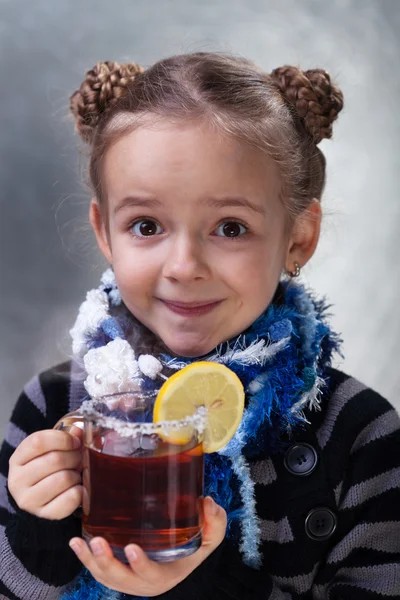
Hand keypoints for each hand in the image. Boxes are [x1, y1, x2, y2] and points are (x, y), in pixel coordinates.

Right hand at [8, 426, 82, 518]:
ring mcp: (29, 500)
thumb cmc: (47, 467)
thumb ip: (65, 437)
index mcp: (17, 459)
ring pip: (64, 478)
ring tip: (75, 474)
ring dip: (77, 474)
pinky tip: (75, 488)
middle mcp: (18, 481)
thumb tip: (78, 431)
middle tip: (78, 459)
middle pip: (55, 459)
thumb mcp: (50, 449)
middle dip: (74, 456)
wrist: (41, 496)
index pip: (39, 441)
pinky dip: (80, 491)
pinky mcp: (44, 514)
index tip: (75, 442)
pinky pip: (71, 498)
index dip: (63, 439)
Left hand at [69, 496, 226, 596]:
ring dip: (90, 561)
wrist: (180, 560)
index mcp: (165, 576)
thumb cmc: (192, 548)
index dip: (141, 565)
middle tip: (99, 542)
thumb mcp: (209, 538)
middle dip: (107, 563)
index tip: (132, 548)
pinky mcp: (115, 570)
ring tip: (80, 542)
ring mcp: (127, 578)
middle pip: (121, 579)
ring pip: (104, 576)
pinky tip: (76, 542)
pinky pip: (97, 570)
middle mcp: (142, 582)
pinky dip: (84, 558)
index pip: (151, 575)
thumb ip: (214, 523)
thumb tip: (208, 502)